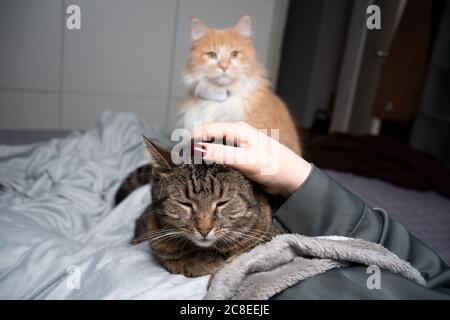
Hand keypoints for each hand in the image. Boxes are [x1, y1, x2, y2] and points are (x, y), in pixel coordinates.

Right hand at [192, 122, 311, 196]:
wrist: (292, 179)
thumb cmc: (274, 167)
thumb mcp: (247, 160)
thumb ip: (222, 154)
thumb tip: (198, 148)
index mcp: (238, 129)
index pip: (207, 129)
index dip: (191, 140)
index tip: (180, 154)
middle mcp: (236, 134)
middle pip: (207, 136)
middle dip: (194, 146)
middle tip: (182, 162)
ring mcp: (237, 145)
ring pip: (213, 145)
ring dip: (202, 154)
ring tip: (191, 167)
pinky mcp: (239, 156)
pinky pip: (220, 155)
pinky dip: (211, 160)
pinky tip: (207, 170)